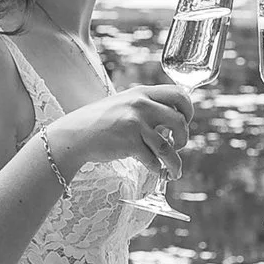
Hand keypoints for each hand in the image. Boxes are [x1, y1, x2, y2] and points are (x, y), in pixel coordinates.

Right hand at [50, 77, 190, 187]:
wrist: (75, 135)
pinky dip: (156, 168)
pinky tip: (155, 170)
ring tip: (175, 171)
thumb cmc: (100, 121)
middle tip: (179, 145)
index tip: (185, 121)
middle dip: (185, 136)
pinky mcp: (129, 143)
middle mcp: (141, 105)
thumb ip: (146, 106)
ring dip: (175, 163)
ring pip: (168, 147)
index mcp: (142, 92)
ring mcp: (135, 124)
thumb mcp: (124, 103)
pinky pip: (153, 160)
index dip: (188, 109)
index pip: (178, 94)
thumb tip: (172, 119)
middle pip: (180, 120)